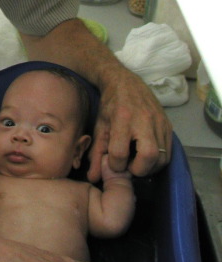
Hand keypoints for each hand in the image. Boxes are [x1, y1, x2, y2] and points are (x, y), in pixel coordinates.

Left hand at [87, 67, 171, 182]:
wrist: (125, 82)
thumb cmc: (110, 105)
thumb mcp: (100, 126)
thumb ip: (96, 153)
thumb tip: (93, 178)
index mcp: (122, 118)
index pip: (120, 152)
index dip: (115, 164)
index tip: (113, 163)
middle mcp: (144, 120)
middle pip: (148, 155)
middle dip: (138, 169)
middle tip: (129, 167)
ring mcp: (159, 123)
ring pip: (162, 157)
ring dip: (150, 168)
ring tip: (137, 164)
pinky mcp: (168, 126)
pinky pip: (169, 152)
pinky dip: (159, 161)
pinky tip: (147, 158)